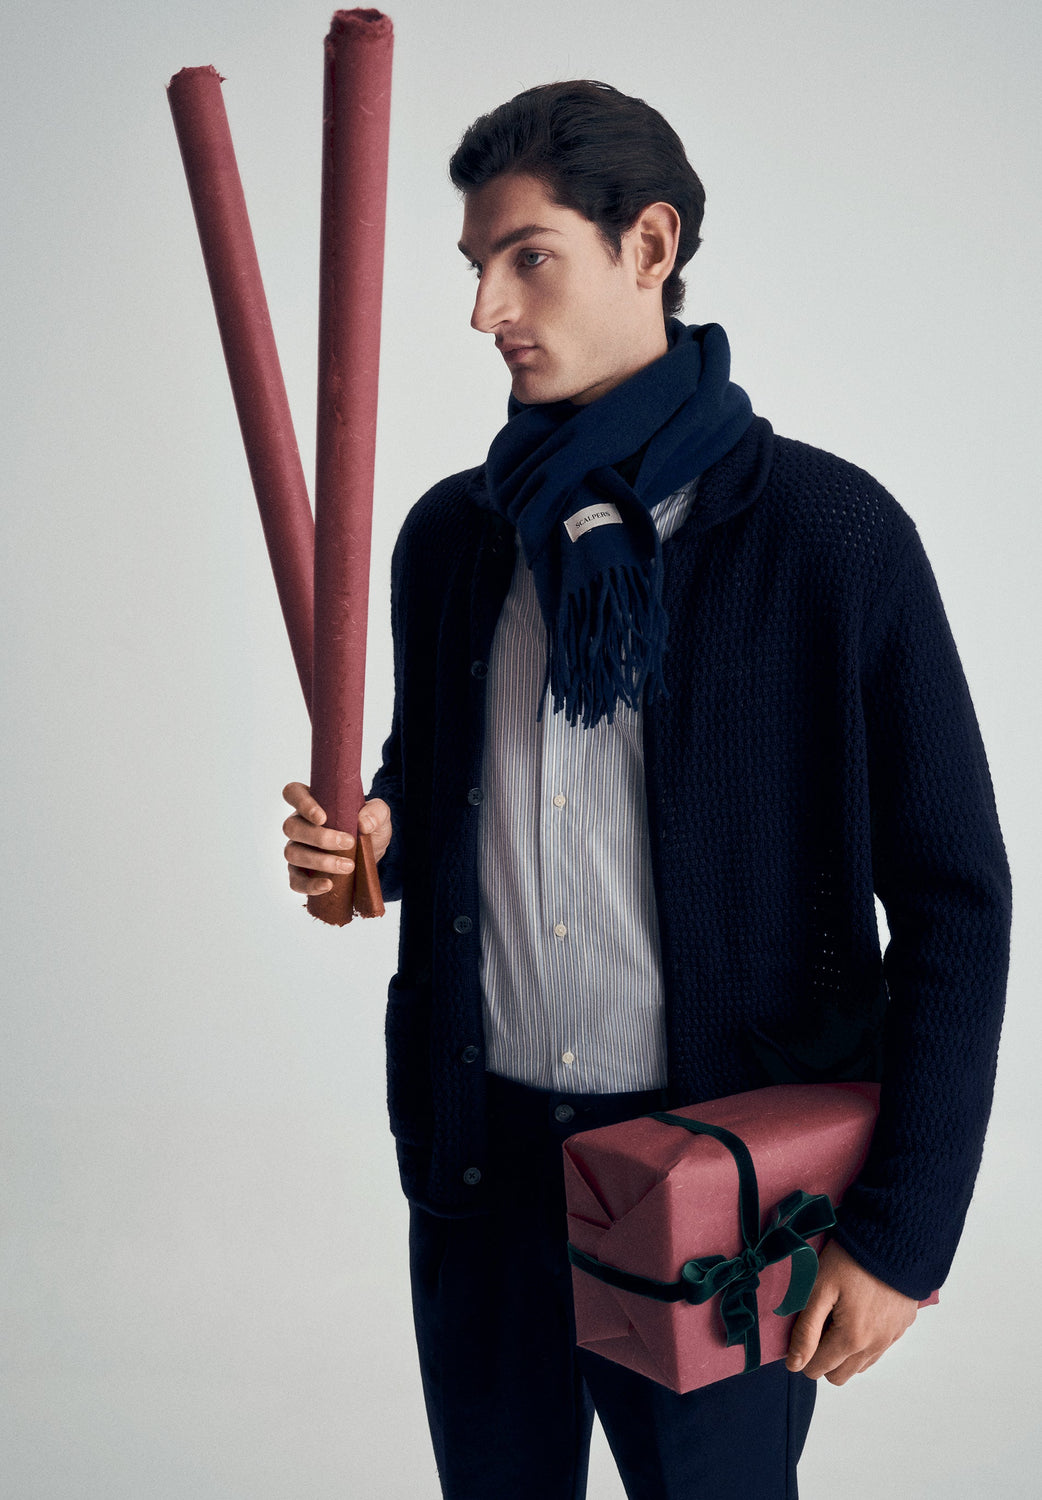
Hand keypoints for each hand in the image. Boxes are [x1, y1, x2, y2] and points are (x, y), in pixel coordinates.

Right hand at [282, 782, 391, 896]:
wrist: (372, 857)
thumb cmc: (369, 829)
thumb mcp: (380, 816)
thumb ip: (377, 811)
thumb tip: (363, 823)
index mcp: (314, 804)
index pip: (293, 793)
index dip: (302, 803)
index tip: (322, 818)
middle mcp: (300, 825)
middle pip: (291, 827)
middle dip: (320, 837)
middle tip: (349, 843)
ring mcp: (297, 849)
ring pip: (292, 853)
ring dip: (320, 861)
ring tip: (348, 866)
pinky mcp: (300, 873)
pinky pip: (295, 880)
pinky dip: (310, 885)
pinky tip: (328, 886)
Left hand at [785, 1240, 917, 1384]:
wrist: (894, 1238)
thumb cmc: (851, 1260)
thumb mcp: (819, 1288)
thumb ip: (806, 1330)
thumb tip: (794, 1364)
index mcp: (851, 1339)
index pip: (817, 1370)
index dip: (803, 1354)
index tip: (801, 1329)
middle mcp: (874, 1346)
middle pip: (839, 1375)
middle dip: (823, 1357)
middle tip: (819, 1323)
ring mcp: (891, 1338)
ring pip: (860, 1365)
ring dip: (844, 1353)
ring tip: (837, 1317)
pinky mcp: (902, 1326)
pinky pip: (879, 1349)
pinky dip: (865, 1342)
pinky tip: (859, 1313)